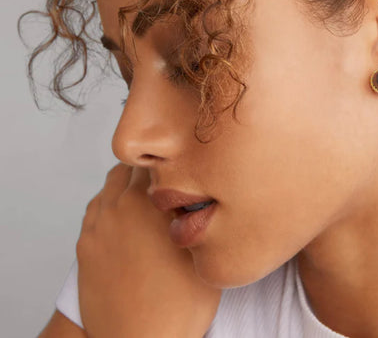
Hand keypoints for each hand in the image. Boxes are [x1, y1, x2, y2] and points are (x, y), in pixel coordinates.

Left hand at [76, 163, 220, 337]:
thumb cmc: (178, 304)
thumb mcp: (203, 251)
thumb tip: (197, 194)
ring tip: (148, 203)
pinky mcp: (85, 245)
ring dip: (128, 185)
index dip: (173, 162)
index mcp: (147, 202)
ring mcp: (98, 225)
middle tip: (168, 185)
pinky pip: (96, 209)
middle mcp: (118, 206)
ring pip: (111, 185)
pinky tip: (126, 220)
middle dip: (150, 172)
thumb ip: (198, 214)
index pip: (156, 162)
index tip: (183, 169)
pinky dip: (110, 205)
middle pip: (131, 168)